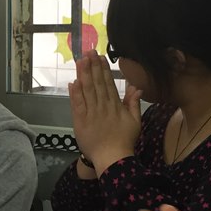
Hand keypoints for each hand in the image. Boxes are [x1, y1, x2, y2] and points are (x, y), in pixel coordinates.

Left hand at [67, 51, 141, 173]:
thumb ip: (133, 103)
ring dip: (84, 74)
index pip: (108, 83)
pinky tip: (73, 82)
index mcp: (115, 106)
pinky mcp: (81, 121)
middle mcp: (103, 106)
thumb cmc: (124, 141)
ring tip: (81, 60)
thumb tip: (137, 87)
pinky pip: (78, 104)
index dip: (104, 69)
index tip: (100, 57)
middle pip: (97, 83)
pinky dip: (75, 93)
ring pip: (87, 90)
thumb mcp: (135, 122)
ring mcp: (91, 113)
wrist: (113, 159)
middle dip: (93, 66)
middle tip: (89, 51)